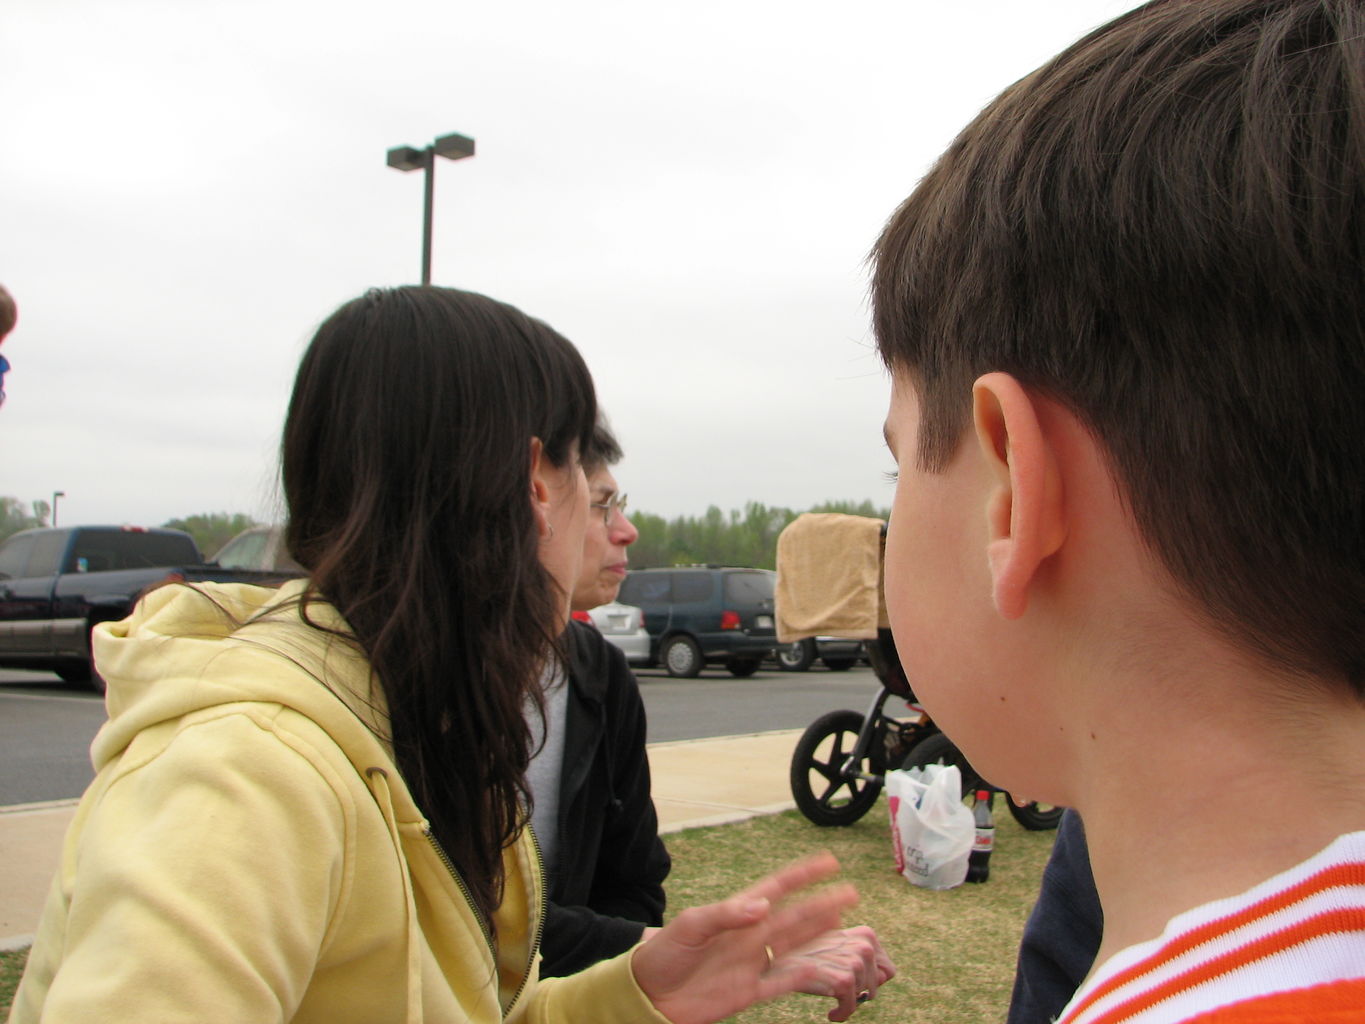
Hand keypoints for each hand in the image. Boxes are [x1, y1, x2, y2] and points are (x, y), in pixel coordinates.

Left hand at [631, 853, 880, 1023]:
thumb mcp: (689, 926)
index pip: (775, 888)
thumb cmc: (663, 953)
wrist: (648, 994)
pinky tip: (823, 970)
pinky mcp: (748, 992)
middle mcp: (749, 936)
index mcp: (735, 913)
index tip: (828, 861)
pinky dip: (802, 978)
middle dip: (822, 904)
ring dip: (819, 934)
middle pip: (794, 917)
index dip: (802, 875)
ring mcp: (751, 963)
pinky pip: (781, 983)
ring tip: (845, 921)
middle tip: (852, 892)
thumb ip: (726, 915)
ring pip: (794, 946)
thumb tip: (763, 906)